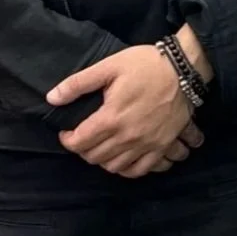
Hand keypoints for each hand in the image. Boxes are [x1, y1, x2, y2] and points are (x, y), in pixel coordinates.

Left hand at [47, 46, 203, 178]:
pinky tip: (124, 159)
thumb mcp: (109, 66)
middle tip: (84, 137)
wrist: (184, 69)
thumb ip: (78, 83)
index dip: (67, 140)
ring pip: (115, 167)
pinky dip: (128, 169)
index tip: (67, 132)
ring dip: (103, 160)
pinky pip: (141, 170)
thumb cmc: (146, 65)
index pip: (79, 142)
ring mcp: (146, 144)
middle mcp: (127, 137)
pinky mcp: (162, 146)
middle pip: (95, 157)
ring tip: (102, 146)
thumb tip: (52, 98)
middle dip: (83, 149)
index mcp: (111, 118)